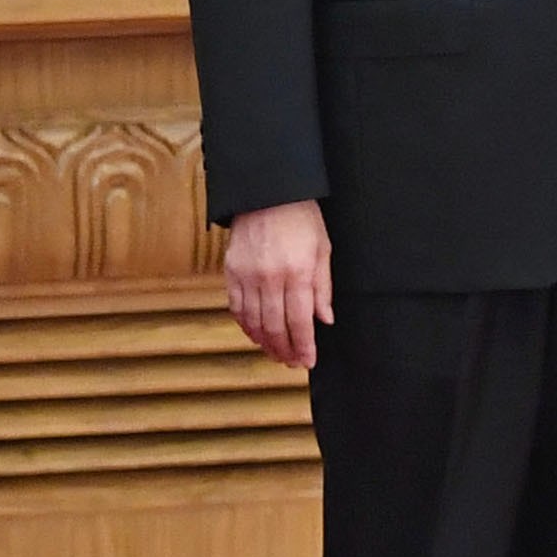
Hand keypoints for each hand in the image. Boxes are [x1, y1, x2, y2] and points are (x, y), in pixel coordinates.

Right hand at [224, 200, 331, 369]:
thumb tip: (325, 319)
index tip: (308, 361)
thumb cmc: (300, 218)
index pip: (300, 321)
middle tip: (291, 363)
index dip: (304, 346)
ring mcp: (247, 276)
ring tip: (275, 353)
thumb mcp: (322, 249)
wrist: (267, 193)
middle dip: (284, 350)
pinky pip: (236, 307)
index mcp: (298, 273)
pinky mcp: (231, 271)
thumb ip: (323, 287)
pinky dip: (245, 325)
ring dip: (264, 342)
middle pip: (275, 326)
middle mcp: (270, 278)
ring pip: (254, 321)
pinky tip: (254, 333)